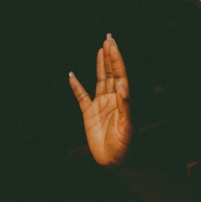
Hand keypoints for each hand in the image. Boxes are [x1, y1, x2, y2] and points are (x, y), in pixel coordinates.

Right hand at [69, 35, 132, 164]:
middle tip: (109, 38)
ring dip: (100, 66)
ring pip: (100, 80)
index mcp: (122, 99)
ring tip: (101, 50)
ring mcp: (101, 105)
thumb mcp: (129, 127)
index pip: (119, 74)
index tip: (112, 44)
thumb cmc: (128, 146)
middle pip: (111, 73)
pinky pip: (81, 97)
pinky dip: (76, 86)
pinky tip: (71, 76)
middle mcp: (112, 99)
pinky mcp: (89, 115)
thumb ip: (126, 106)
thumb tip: (122, 86)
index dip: (116, 59)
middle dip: (110, 56)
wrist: (118, 162)